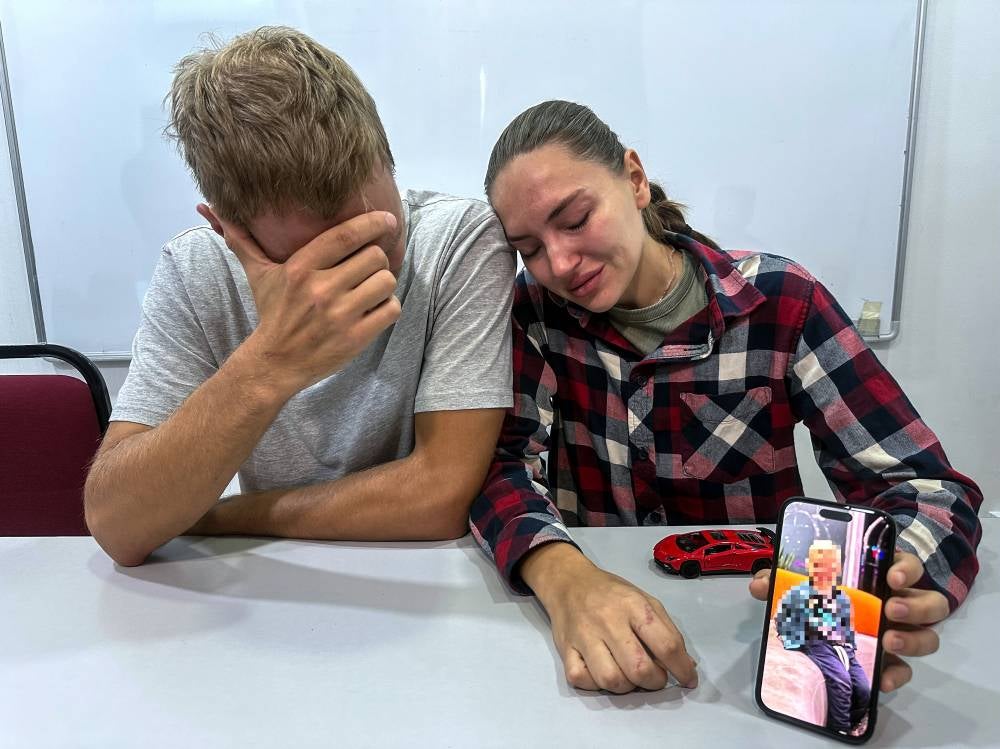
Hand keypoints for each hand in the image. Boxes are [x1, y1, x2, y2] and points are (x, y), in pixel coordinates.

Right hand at [197, 204, 401, 396]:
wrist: (275, 363)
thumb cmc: (272, 313)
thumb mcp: (258, 274)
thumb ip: (242, 239)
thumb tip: (208, 205)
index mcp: (300, 268)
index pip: (345, 235)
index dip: (372, 223)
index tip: (387, 220)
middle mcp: (320, 289)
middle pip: (374, 256)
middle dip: (377, 259)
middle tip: (369, 267)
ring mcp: (339, 315)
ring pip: (386, 281)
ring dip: (384, 284)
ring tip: (371, 289)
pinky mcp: (355, 338)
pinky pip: (391, 310)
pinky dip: (388, 308)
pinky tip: (374, 310)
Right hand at [522, 543, 697, 693]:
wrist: (570, 582)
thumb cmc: (612, 593)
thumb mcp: (645, 600)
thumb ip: (668, 631)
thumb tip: (688, 665)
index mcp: (634, 606)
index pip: (666, 644)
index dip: (682, 668)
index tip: (688, 680)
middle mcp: (609, 621)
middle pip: (638, 668)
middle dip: (654, 682)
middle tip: (654, 677)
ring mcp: (584, 636)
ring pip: (610, 680)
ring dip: (626, 687)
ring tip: (629, 676)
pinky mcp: (565, 649)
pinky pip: (581, 680)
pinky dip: (595, 684)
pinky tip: (602, 673)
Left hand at [749, 550, 947, 692]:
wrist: (826, 628)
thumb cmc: (824, 592)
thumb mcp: (804, 581)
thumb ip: (782, 578)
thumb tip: (760, 585)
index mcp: (882, 574)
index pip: (906, 565)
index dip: (904, 568)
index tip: (891, 576)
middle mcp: (901, 602)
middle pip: (929, 602)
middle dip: (913, 606)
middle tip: (890, 610)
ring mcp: (902, 633)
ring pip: (928, 636)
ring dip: (912, 639)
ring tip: (888, 641)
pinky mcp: (894, 661)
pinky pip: (906, 670)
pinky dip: (896, 676)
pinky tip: (881, 680)